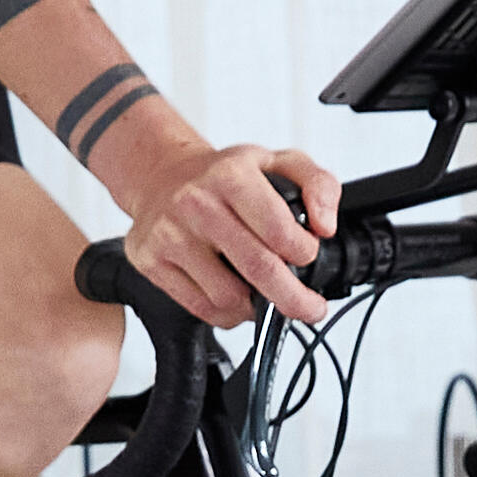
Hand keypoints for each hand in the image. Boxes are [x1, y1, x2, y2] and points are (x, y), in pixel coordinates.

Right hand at [127, 140, 343, 327]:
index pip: (279, 230)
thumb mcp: (278, 162)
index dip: (304, 253)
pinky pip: (201, 309)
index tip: (308, 257)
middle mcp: (196, 203)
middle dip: (294, 298)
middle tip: (310, 307)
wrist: (161, 176)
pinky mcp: (150, 262)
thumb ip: (319, 185)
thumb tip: (325, 227)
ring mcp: (169, 235)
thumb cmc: (223, 176)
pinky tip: (235, 297)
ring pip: (228, 297)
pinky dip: (228, 314)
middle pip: (258, 269)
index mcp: (231, 175)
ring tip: (263, 293)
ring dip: (255, 306)